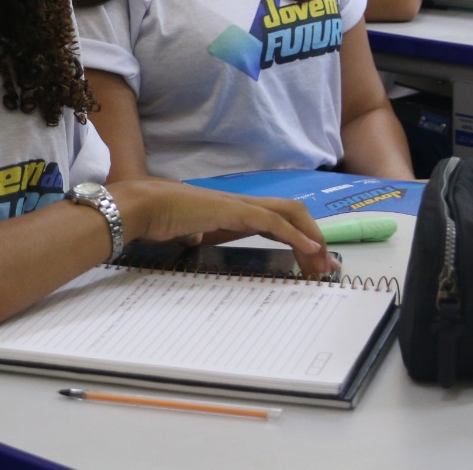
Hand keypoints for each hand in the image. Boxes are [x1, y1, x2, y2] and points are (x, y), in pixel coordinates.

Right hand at [106, 179, 338, 276]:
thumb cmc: (160, 219)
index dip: (300, 238)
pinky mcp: (236, 211)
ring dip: (311, 239)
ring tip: (322, 263)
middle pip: (293, 213)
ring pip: (291, 214)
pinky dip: (295, 235)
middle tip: (328, 267)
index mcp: (235, 211)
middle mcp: (244, 204)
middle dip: (315, 239)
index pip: (279, 220)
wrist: (144, 207)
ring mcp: (241, 205)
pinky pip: (274, 222)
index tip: (314, 263)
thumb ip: (195, 235)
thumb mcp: (186, 232)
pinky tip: (307, 249)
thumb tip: (193, 240)